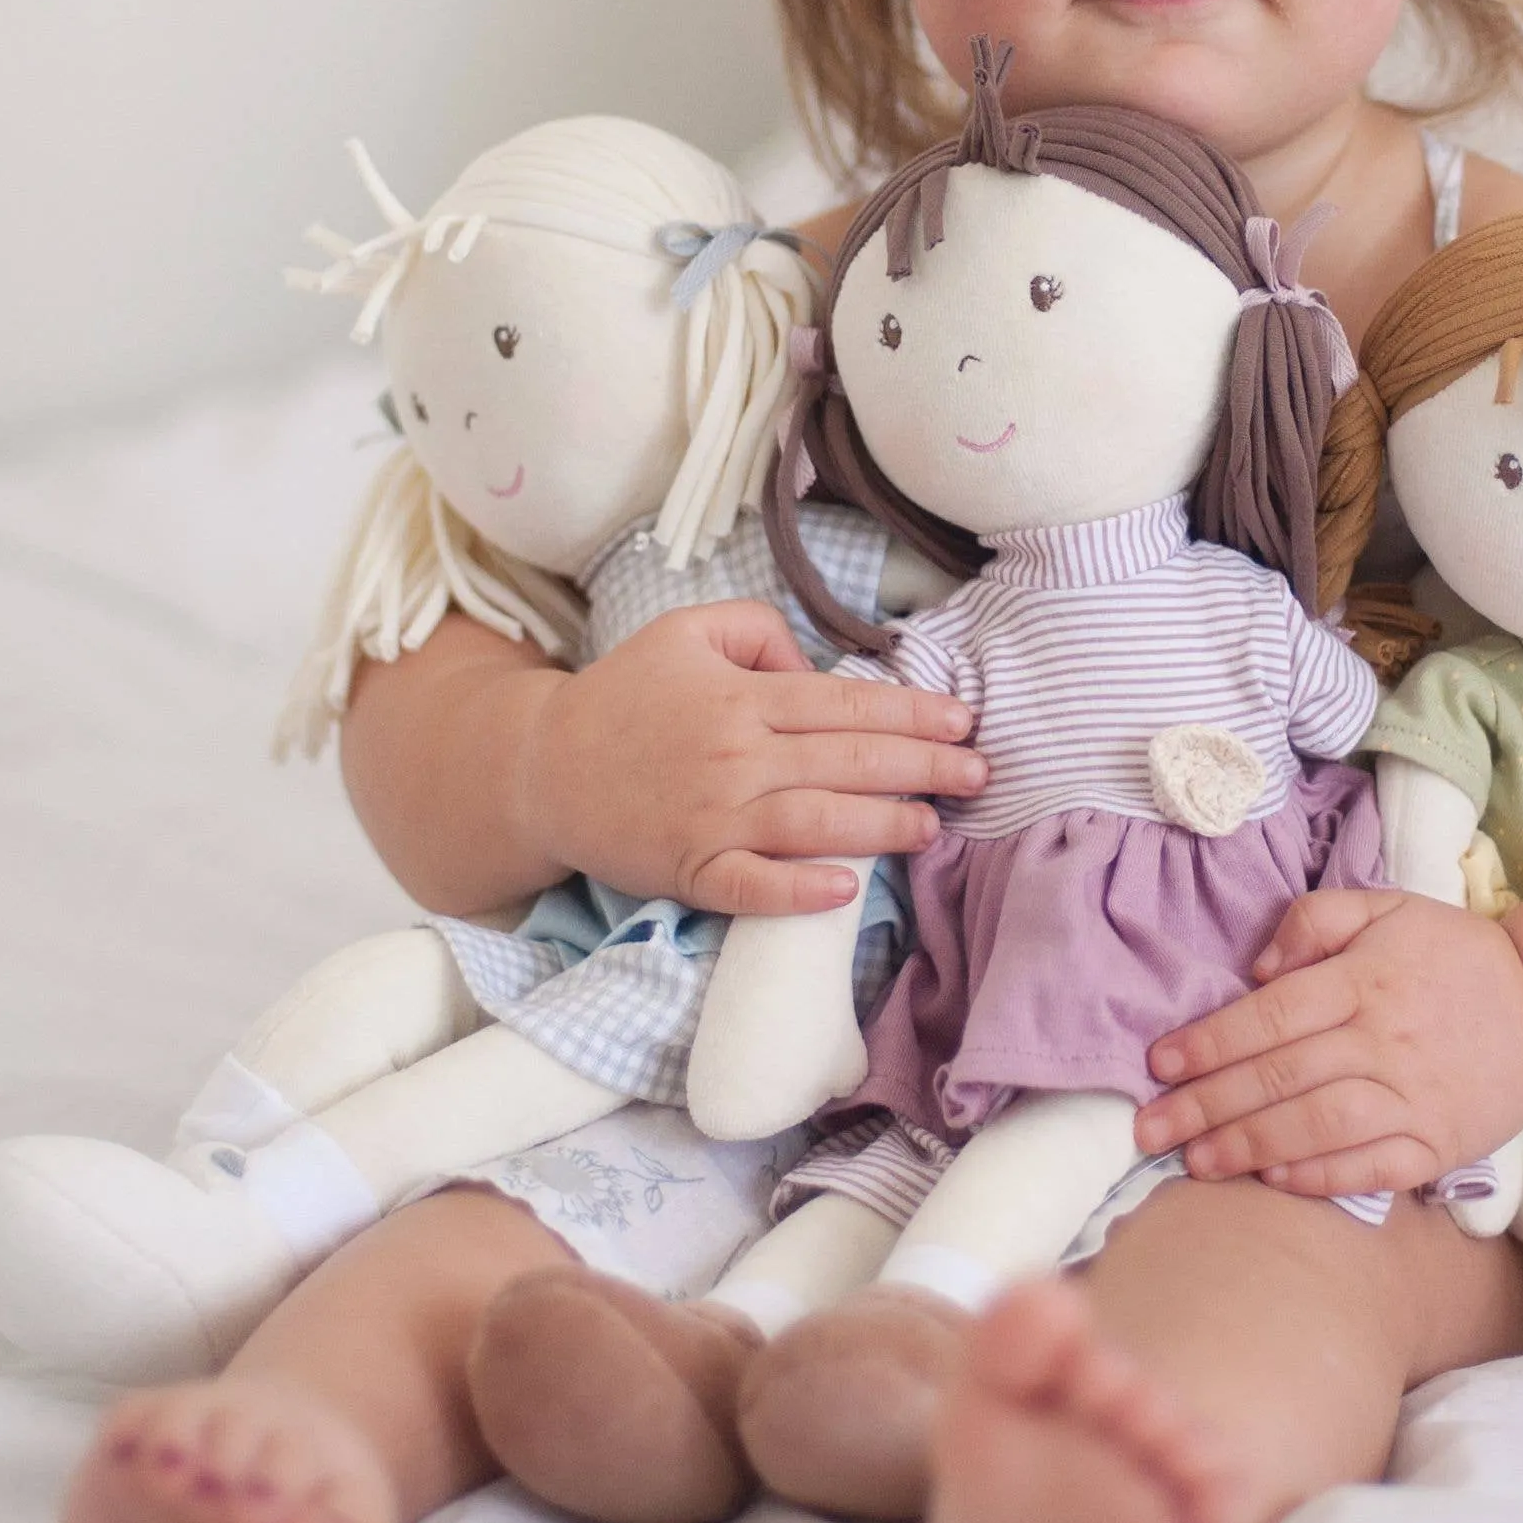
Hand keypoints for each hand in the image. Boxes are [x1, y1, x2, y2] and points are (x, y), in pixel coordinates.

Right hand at [512, 599, 979, 915]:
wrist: (542, 768)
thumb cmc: (622, 697)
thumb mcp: (686, 632)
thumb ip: (759, 632)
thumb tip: (818, 667)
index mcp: (742, 698)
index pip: (847, 703)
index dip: (913, 712)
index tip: (963, 722)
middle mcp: (736, 757)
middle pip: (848, 761)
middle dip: (923, 767)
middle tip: (980, 775)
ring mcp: (714, 818)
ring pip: (816, 822)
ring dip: (883, 826)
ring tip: (932, 826)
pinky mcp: (691, 870)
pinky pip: (753, 886)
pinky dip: (799, 890)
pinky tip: (845, 890)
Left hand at [1134, 889, 1522, 1197]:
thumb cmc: (1454, 956)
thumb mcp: (1386, 908)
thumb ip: (1315, 921)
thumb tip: (1257, 968)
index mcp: (1366, 980)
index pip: (1270, 1015)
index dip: (1209, 1042)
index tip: (1158, 1065)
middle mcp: (1384, 1041)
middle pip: (1280, 1076)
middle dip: (1205, 1106)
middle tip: (1147, 1130)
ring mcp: (1414, 1099)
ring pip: (1318, 1126)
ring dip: (1249, 1146)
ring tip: (1194, 1162)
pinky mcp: (1439, 1144)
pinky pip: (1372, 1168)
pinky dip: (1322, 1176)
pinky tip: (1274, 1180)